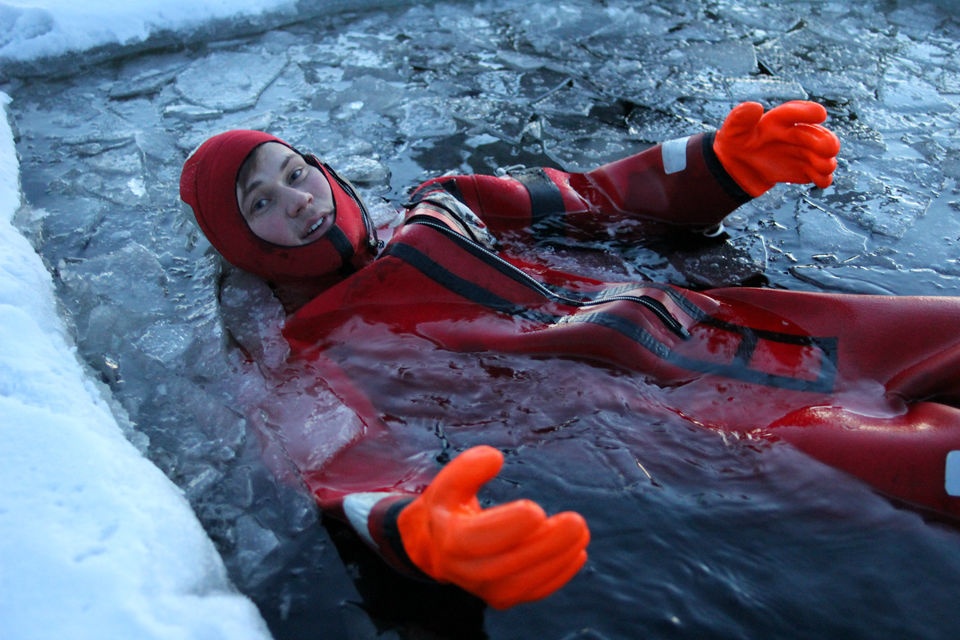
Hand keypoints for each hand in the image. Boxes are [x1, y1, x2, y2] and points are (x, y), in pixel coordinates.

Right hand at [397, 445, 589, 608]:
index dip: (507, 527)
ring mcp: (483, 589)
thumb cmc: (450, 506)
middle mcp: (464, 570)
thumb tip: (494, 458)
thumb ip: (467, 467)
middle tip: (576, 522)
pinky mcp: (501, 597)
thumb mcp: (448, 482)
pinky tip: (577, 554)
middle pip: (505, 565)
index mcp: (449, 539)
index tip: (537, 509)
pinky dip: (557, 576)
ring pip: (522, 583)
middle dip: (544, 545)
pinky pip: (531, 592)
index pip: (476, 540)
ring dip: (556, 561)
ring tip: (581, 534)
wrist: (437, 545)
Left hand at [713, 101, 840, 196]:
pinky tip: (822, 180)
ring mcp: (799, 152)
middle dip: (823, 140)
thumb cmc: (734, 143)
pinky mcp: (801, 170)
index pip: (793, 113)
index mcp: (777, 120)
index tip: (820, 114)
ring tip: (825, 167)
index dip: (806, 113)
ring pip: (819, 154)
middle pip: (813, 135)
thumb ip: (740, 118)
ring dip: (825, 160)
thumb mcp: (732, 130)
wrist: (735, 168)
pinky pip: (816, 173)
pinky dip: (822, 177)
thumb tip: (755, 106)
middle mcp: (792, 134)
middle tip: (829, 149)